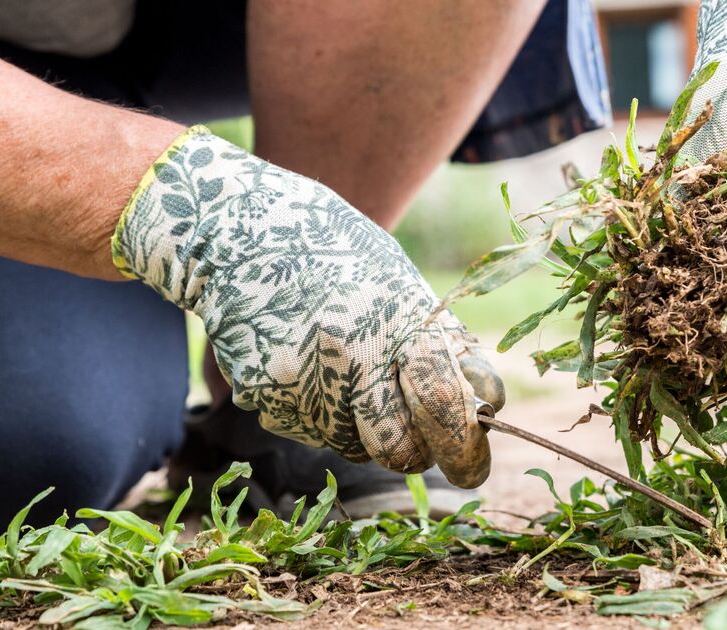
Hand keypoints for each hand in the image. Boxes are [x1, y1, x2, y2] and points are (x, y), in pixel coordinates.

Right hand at [112, 128, 504, 487]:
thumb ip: (439, 346)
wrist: (241, 233)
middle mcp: (350, 354)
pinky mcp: (263, 396)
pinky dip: (317, 412)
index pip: (442, 403)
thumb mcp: (400, 285)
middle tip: (415, 441)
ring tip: (346, 372)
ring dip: (361, 429)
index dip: (462, 446)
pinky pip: (308, 431)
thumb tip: (486, 407)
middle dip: (413, 453)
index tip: (470, 467)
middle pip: (397, 449)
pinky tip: (306, 364)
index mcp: (397, 320)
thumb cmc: (339, 257)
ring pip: (352, 447)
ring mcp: (301, 380)